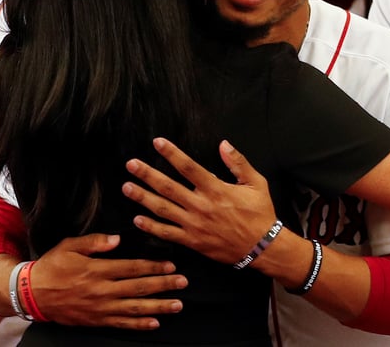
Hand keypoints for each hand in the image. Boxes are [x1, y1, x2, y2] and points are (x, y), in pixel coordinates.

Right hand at [30, 233, 187, 328]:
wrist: (32, 293)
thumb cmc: (52, 266)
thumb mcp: (70, 245)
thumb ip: (95, 241)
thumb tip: (117, 239)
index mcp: (98, 270)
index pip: (133, 268)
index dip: (154, 267)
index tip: (171, 265)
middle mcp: (102, 291)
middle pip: (139, 288)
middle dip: (164, 286)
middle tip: (183, 283)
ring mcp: (100, 308)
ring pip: (135, 308)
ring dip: (158, 307)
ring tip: (177, 305)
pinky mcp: (96, 320)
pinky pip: (121, 323)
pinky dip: (139, 324)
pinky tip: (154, 323)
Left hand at [122, 138, 276, 264]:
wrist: (263, 248)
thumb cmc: (260, 213)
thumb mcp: (255, 183)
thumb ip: (238, 162)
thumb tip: (223, 144)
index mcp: (216, 189)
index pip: (188, 167)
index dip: (171, 154)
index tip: (157, 143)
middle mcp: (201, 206)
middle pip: (169, 187)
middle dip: (147, 175)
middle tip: (131, 165)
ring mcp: (195, 225)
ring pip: (163, 210)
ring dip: (143, 198)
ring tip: (127, 187)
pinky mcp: (193, 241)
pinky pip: (168, 234)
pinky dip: (152, 227)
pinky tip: (138, 219)